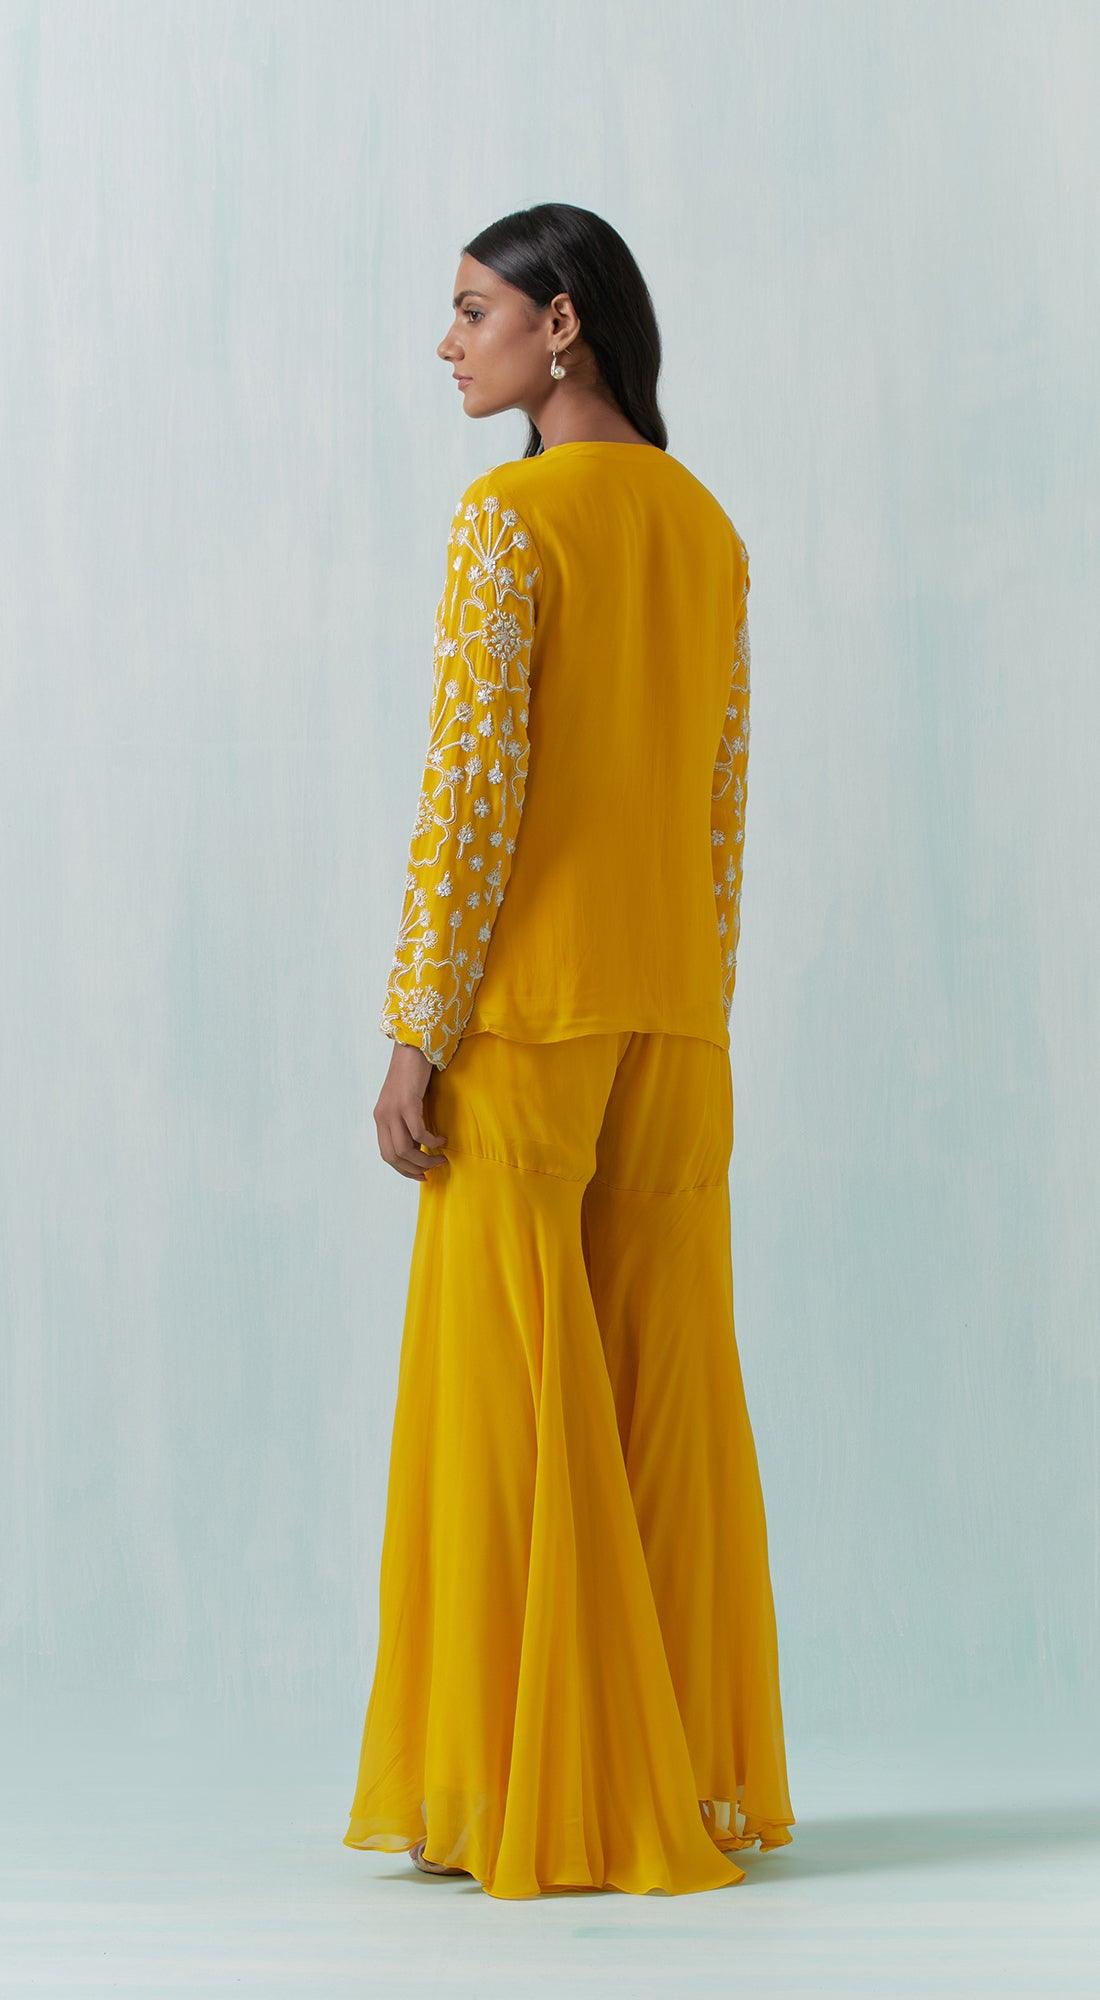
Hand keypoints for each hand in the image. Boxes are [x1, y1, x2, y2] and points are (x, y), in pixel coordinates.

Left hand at [374, 1042, 449, 1181]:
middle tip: (435, 1168)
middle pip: (394, 1156)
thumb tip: (420, 1145)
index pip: (387, 1154)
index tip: (421, 1175)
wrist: (413, 1046)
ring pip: (405, 1149)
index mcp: (380, 1118)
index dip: (404, 1170)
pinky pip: (419, 1132)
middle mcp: (382, 1117)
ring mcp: (393, 1110)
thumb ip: (406, 1122)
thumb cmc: (412, 1073)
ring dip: (425, 1160)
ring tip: (442, 1157)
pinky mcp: (407, 1102)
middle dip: (415, 1169)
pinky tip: (442, 1139)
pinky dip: (431, 1141)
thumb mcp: (404, 1101)